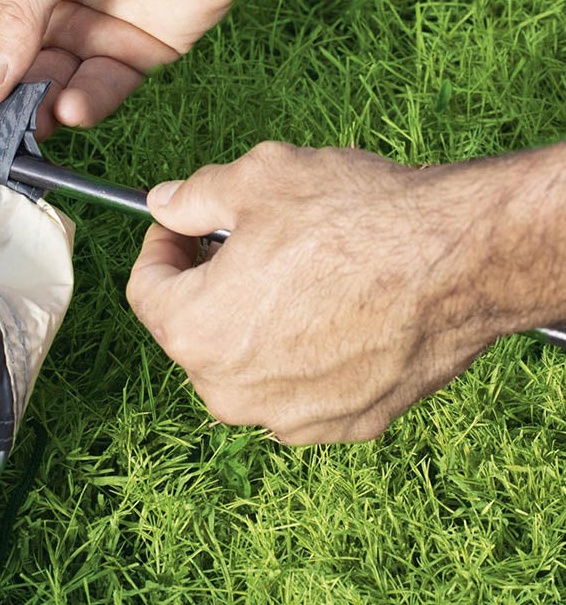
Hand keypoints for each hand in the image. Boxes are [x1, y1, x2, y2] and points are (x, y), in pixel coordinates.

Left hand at [127, 142, 518, 444]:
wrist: (459, 262)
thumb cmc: (354, 218)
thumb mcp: (255, 180)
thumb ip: (193, 196)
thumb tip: (164, 204)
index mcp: (195, 332)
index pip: (145, 291)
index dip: (160, 247)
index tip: (183, 226)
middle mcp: (233, 392)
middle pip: (192, 331)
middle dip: (206, 283)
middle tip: (241, 241)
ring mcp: (292, 417)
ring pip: (245, 362)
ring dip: (253, 320)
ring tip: (295, 270)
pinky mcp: (347, 425)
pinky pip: (298, 386)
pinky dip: (301, 351)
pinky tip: (335, 308)